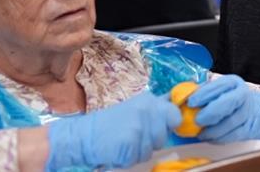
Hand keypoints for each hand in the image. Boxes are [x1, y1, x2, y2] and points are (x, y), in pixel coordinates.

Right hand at [46, 91, 179, 170]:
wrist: (82, 136)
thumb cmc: (108, 125)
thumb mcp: (134, 109)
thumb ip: (155, 109)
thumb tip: (177, 106)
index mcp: (149, 100)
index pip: (175, 115)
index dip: (169, 125)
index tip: (157, 129)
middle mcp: (146, 110)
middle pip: (163, 136)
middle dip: (151, 142)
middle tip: (133, 138)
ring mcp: (139, 126)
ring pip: (151, 150)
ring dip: (139, 152)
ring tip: (124, 144)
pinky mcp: (130, 143)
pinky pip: (138, 159)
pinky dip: (128, 160)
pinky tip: (117, 151)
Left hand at [189, 75, 259, 141]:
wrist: (252, 112)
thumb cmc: (227, 101)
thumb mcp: (217, 92)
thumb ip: (201, 94)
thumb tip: (180, 100)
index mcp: (232, 83)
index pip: (218, 86)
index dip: (203, 95)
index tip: (191, 102)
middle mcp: (242, 95)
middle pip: (227, 103)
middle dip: (210, 113)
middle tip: (197, 120)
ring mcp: (246, 112)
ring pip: (229, 123)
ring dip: (212, 130)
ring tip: (200, 133)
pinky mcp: (247, 128)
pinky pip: (231, 136)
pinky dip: (218, 138)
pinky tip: (209, 137)